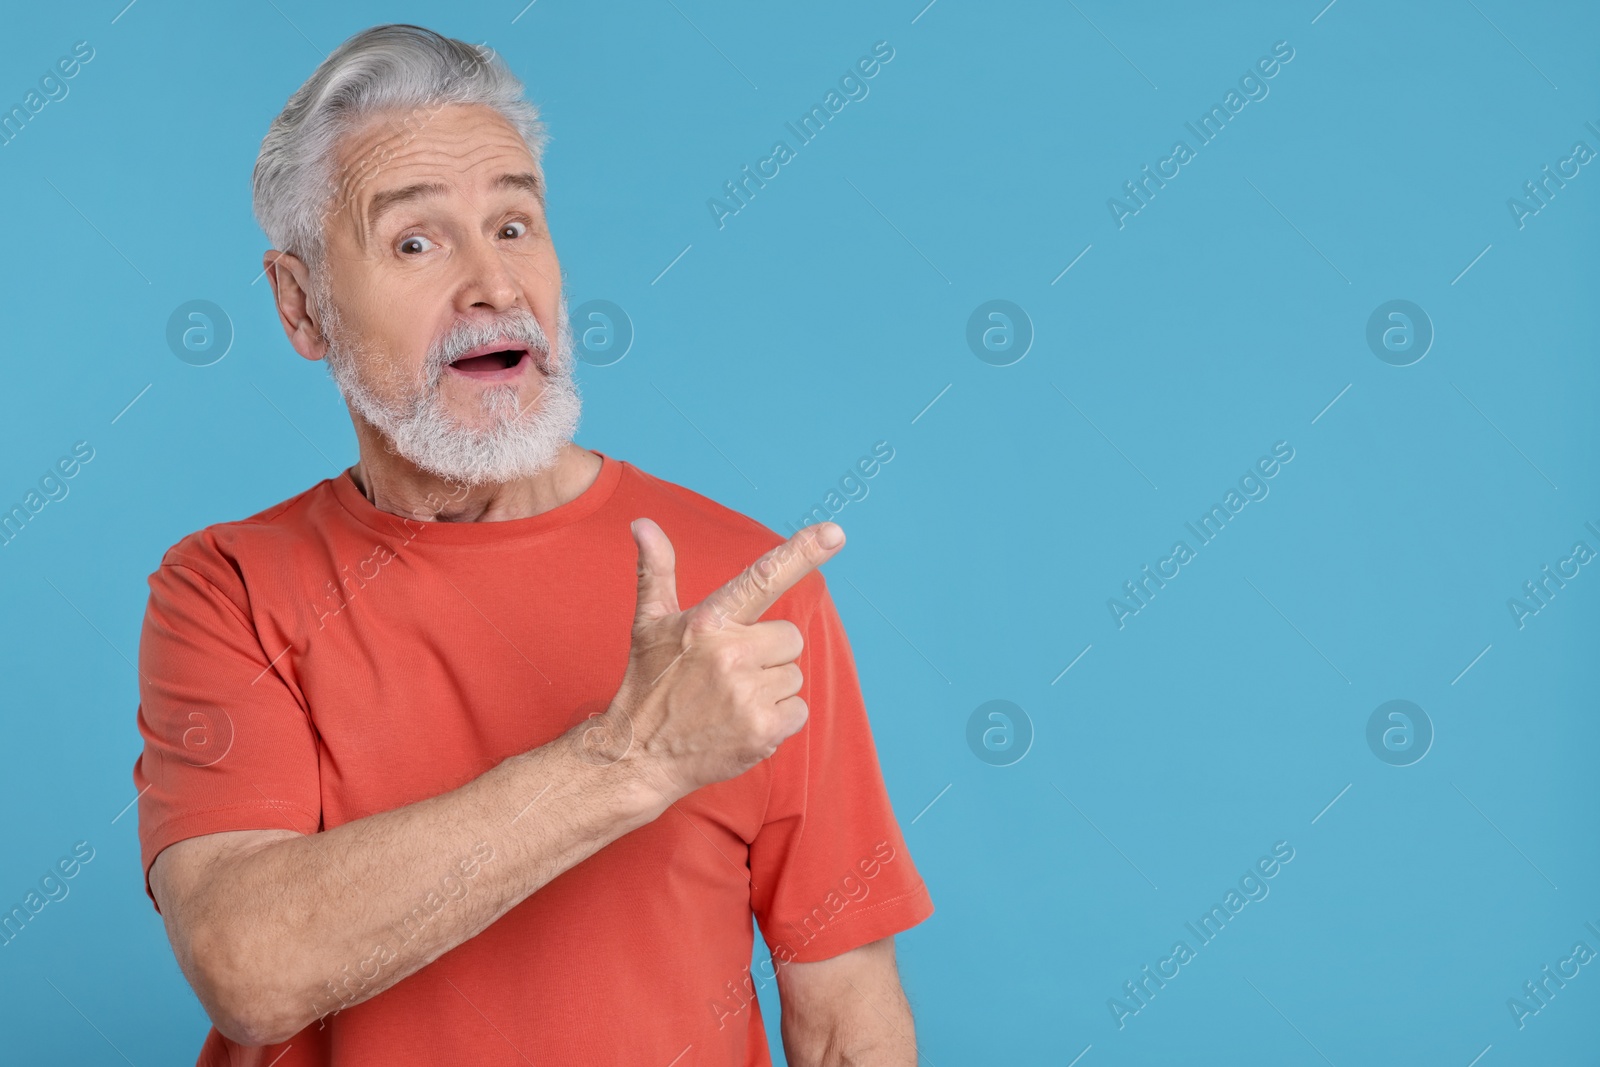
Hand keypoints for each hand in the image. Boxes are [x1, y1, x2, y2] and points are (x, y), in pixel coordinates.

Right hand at [584, 518, 845, 808]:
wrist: (638, 756)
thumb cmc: (648, 683)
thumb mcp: (648, 623)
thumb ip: (656, 570)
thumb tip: (642, 523)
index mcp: (708, 622)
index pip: (762, 578)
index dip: (802, 553)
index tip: (836, 533)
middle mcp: (731, 655)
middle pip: (790, 637)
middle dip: (768, 653)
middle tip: (729, 672)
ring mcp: (748, 695)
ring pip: (794, 675)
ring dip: (770, 688)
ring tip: (729, 700)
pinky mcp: (762, 731)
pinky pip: (799, 709)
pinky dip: (778, 719)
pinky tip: (742, 722)